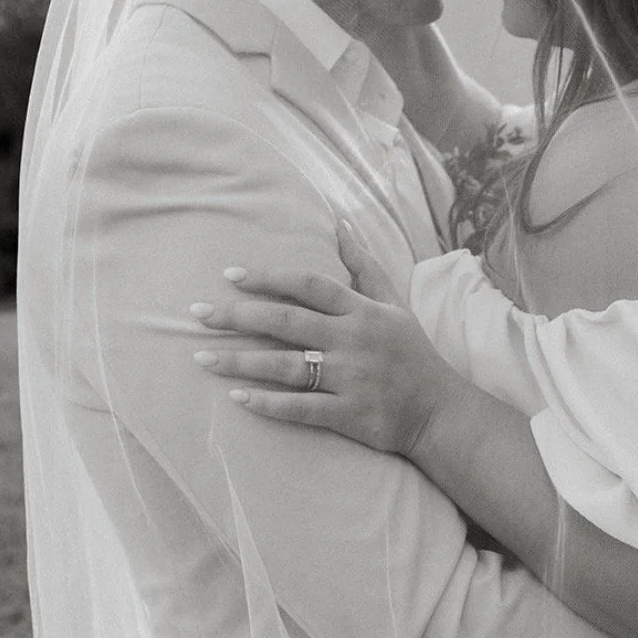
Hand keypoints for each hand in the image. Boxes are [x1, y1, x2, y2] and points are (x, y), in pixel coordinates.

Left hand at [189, 222, 458, 457]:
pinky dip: (269, 404)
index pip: (308, 285)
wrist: (440, 411)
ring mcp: (350, 379)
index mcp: (361, 311)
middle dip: (238, 315)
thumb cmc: (413, 355)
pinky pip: (301, 408)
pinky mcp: (349, 414)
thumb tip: (340, 223)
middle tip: (197, 313)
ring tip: (202, 356)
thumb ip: (364, 267)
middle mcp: (353, 341)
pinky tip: (237, 398)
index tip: (229, 276)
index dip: (268, 278)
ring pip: (286, 365)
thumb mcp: (394, 304)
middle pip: (286, 321)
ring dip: (241, 360)